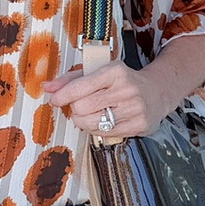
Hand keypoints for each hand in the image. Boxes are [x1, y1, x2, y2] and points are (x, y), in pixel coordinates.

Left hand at [42, 60, 157, 139]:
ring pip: (91, 123)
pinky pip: (104, 134)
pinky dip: (97, 129)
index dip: (62, 96)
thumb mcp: (99, 72)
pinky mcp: (138, 125)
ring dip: (83, 121)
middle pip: (82, 108)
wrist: (157, 92)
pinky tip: (103, 120)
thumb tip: (47, 87)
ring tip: (90, 114)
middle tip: (79, 106)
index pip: (80, 87)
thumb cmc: (122, 81)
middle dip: (75, 109)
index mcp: (115, 71)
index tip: (55, 100)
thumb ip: (72, 79)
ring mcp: (134, 109)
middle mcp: (126, 89)